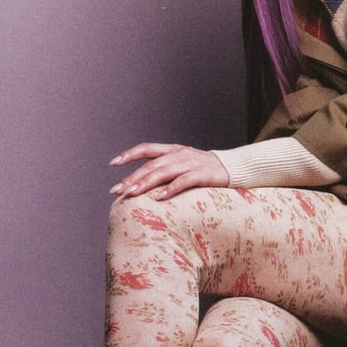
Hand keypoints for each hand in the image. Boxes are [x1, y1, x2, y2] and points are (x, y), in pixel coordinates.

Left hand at [109, 143, 229, 199]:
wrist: (233, 168)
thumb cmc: (204, 170)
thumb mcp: (183, 164)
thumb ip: (165, 170)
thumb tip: (143, 184)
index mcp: (173, 150)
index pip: (146, 148)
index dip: (129, 154)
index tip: (113, 163)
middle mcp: (179, 154)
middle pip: (151, 165)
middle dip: (132, 177)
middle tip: (117, 190)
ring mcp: (191, 163)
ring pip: (163, 172)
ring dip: (145, 183)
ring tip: (132, 193)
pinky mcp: (202, 174)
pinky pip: (183, 181)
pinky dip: (171, 189)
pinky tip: (160, 197)